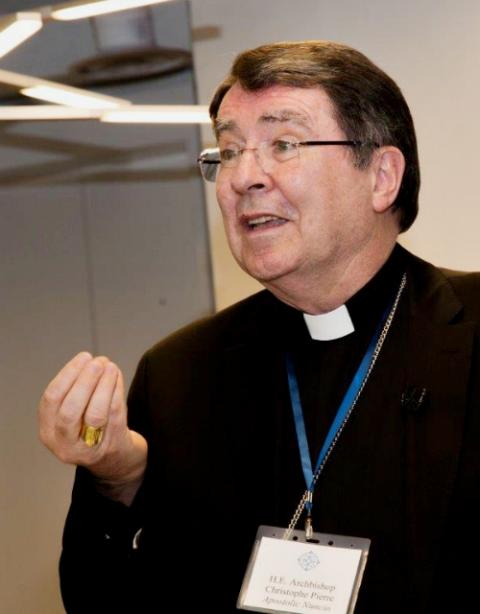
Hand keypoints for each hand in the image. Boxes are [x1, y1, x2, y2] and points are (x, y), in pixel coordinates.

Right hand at [38, 352, 146, 504]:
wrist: (115, 461)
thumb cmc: (91, 430)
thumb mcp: (71, 417)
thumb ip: (74, 393)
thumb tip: (88, 361)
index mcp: (49, 433)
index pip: (51, 401)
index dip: (67, 375)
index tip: (83, 358)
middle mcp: (64, 445)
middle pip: (70, 410)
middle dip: (85, 381)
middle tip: (98, 361)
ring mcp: (88, 449)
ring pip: (95, 413)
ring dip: (104, 384)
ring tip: (110, 366)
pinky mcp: (112, 446)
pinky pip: (115, 415)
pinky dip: (116, 392)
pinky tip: (117, 377)